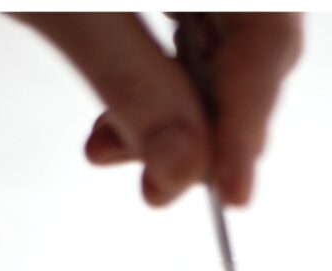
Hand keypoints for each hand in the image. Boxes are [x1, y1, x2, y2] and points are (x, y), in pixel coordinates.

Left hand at [14, 12, 302, 206]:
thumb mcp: (62, 5)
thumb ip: (130, 80)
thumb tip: (184, 167)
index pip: (269, 31)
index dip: (254, 115)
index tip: (233, 192)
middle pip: (253, 38)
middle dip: (207, 123)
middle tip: (162, 186)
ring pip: (217, 41)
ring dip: (173, 110)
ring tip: (111, 152)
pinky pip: (182, 28)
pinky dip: (151, 80)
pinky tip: (110, 123)